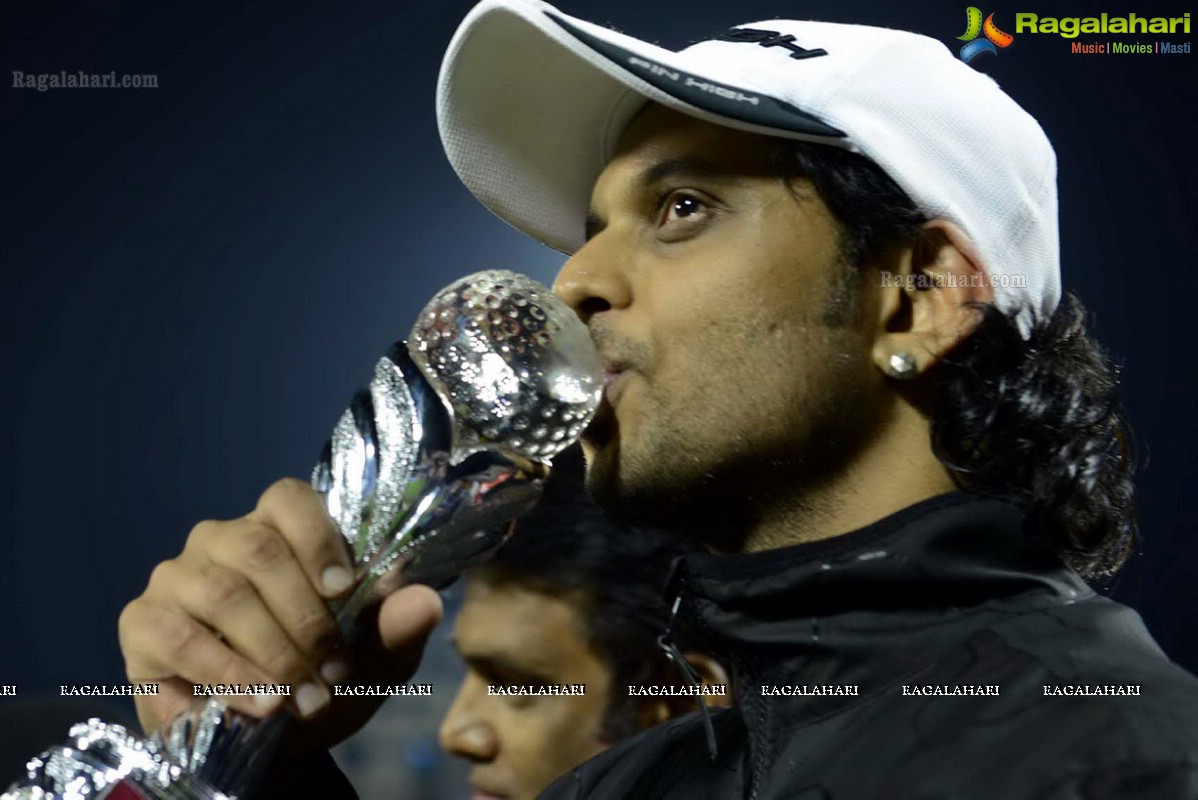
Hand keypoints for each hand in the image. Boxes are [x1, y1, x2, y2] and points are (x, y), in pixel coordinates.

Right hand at [118, 477, 442, 752]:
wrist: (270, 744)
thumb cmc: (322, 680)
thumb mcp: (372, 662)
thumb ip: (395, 630)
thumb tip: (424, 601)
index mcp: (279, 531)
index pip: (289, 498)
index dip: (318, 536)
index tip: (345, 589)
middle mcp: (222, 540)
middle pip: (259, 548)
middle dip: (304, 617)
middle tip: (330, 670)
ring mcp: (178, 577)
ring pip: (224, 593)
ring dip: (270, 652)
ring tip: (300, 698)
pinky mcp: (143, 622)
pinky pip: (182, 638)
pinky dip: (226, 675)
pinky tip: (256, 705)